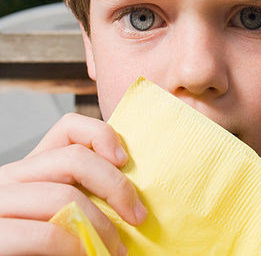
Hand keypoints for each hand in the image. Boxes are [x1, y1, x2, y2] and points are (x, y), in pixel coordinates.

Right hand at [0, 113, 146, 254]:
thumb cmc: (41, 246)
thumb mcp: (62, 211)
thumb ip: (82, 193)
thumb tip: (130, 191)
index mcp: (31, 167)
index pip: (68, 127)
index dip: (101, 134)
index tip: (125, 161)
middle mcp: (11, 177)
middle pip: (74, 158)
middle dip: (114, 185)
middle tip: (137, 215)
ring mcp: (0, 204)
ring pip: (63, 197)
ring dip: (101, 225)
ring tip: (117, 248)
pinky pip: (47, 234)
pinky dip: (76, 245)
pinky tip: (89, 254)